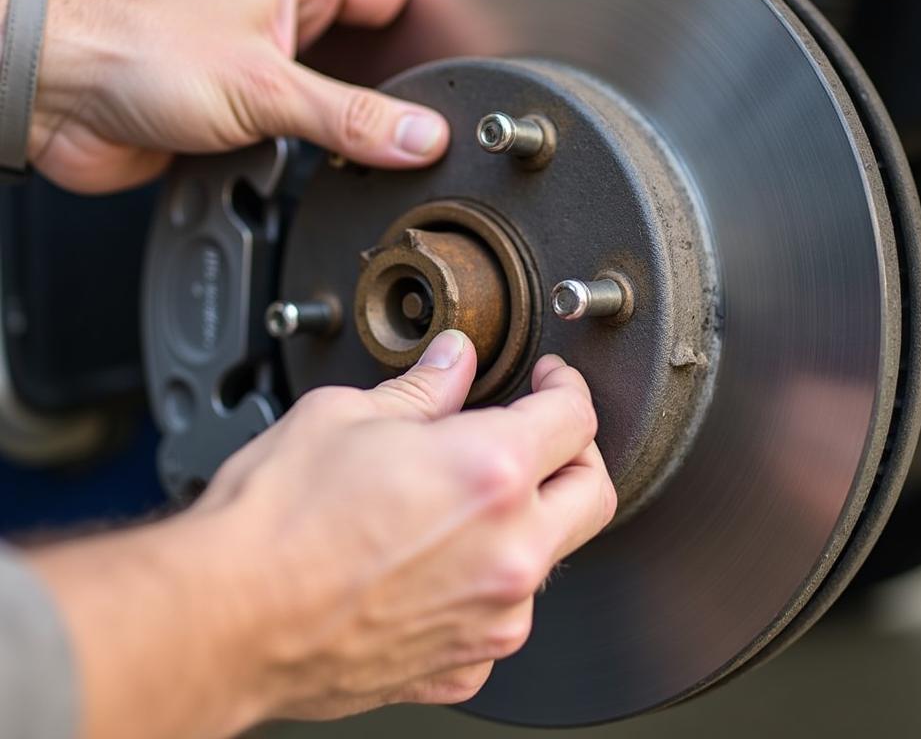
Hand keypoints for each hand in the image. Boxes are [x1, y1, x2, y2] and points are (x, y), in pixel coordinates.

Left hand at [25, 0, 448, 191]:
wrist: (54, 98)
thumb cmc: (132, 53)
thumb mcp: (264, 86)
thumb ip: (350, 118)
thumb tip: (420, 135)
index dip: (433, 26)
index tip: (463, 68)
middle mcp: (279, 17)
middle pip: (369, 51)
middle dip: (398, 88)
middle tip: (432, 123)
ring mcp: (261, 65)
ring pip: (336, 95)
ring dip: (354, 127)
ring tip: (387, 152)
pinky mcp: (240, 111)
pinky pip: (301, 131)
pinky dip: (317, 154)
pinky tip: (332, 172)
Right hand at [27, 332, 615, 738]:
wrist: (221, 621)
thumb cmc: (273, 523)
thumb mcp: (348, 415)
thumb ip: (424, 387)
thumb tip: (454, 361)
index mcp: (492, 473)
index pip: (574, 417)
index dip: (566, 385)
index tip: (550, 381)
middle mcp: (510, 552)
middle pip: (592, 491)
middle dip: (576, 452)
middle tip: (541, 431)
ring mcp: (492, 619)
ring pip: (549, 557)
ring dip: (529, 520)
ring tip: (469, 496)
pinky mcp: (461, 666)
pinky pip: (500, 614)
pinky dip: (486, 581)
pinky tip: (439, 560)